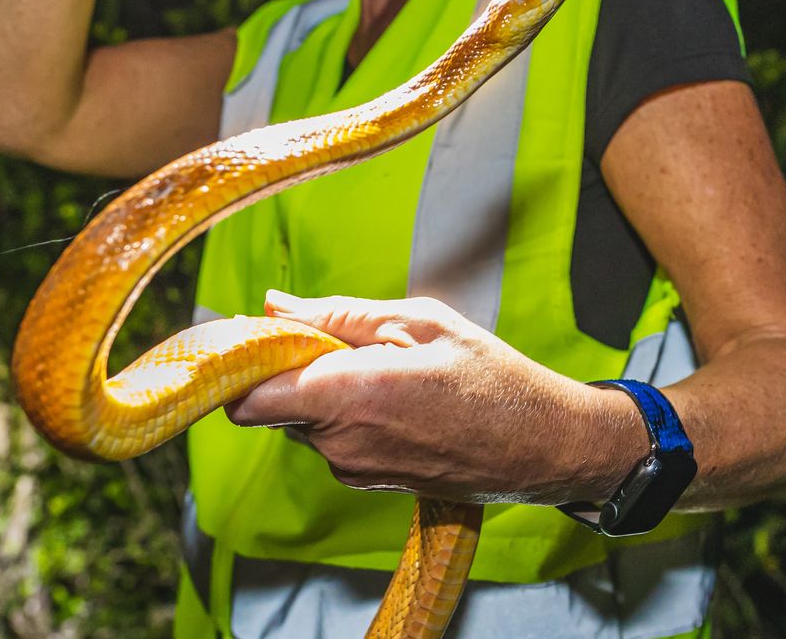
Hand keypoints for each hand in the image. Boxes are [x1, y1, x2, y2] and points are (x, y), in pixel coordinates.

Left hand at [226, 291, 643, 503]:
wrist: (544, 447)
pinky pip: (331, 438)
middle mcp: (341, 442)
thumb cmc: (492, 379)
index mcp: (352, 395)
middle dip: (289, 368)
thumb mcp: (422, 321)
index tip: (256, 335)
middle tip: (338, 337)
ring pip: (302, 419)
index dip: (241, 364)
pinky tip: (394, 397)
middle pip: (272, 403)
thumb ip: (338, 315)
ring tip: (383, 366)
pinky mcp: (366, 480)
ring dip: (321, 390)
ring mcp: (352, 468)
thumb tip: (273, 306)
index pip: (248, 397)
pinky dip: (345, 413)